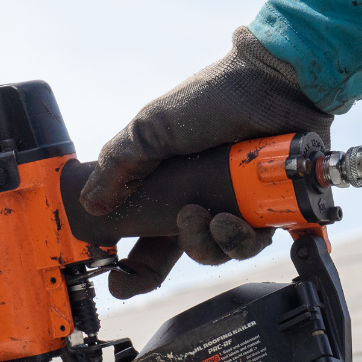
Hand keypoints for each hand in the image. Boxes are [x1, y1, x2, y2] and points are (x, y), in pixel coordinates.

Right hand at [80, 27, 331, 298]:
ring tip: (210, 215)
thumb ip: (118, 164)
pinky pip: (253, 244)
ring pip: (218, 253)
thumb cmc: (212, 98)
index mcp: (170, 188)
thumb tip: (89, 204)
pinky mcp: (269, 211)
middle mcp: (203, 202)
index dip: (131, 268)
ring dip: (208, 242)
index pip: (145, 241)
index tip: (117, 278)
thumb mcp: (151, 128)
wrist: (271, 83)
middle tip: (181, 226)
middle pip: (182, 254)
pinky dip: (240, 237)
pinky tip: (232, 217)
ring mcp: (237, 208)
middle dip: (174, 257)